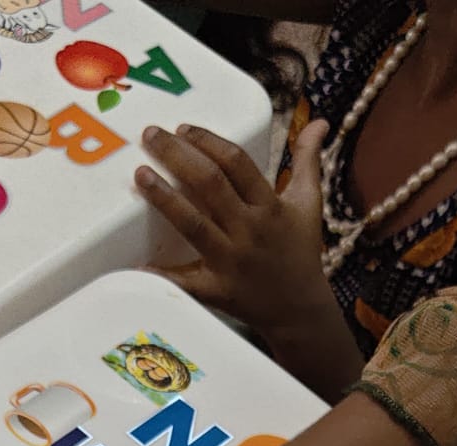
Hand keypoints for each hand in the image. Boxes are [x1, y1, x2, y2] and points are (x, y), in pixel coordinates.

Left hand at [137, 119, 335, 337]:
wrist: (299, 311)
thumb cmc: (300, 253)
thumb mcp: (308, 204)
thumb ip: (308, 161)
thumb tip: (320, 123)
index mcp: (269, 207)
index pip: (237, 163)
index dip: (208, 141)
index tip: (184, 128)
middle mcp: (249, 231)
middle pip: (210, 184)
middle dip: (178, 156)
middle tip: (150, 135)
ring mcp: (232, 262)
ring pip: (194, 224)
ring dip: (164, 197)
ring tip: (140, 174)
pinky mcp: (218, 291)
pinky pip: (186, 282)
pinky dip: (162, 274)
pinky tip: (137, 263)